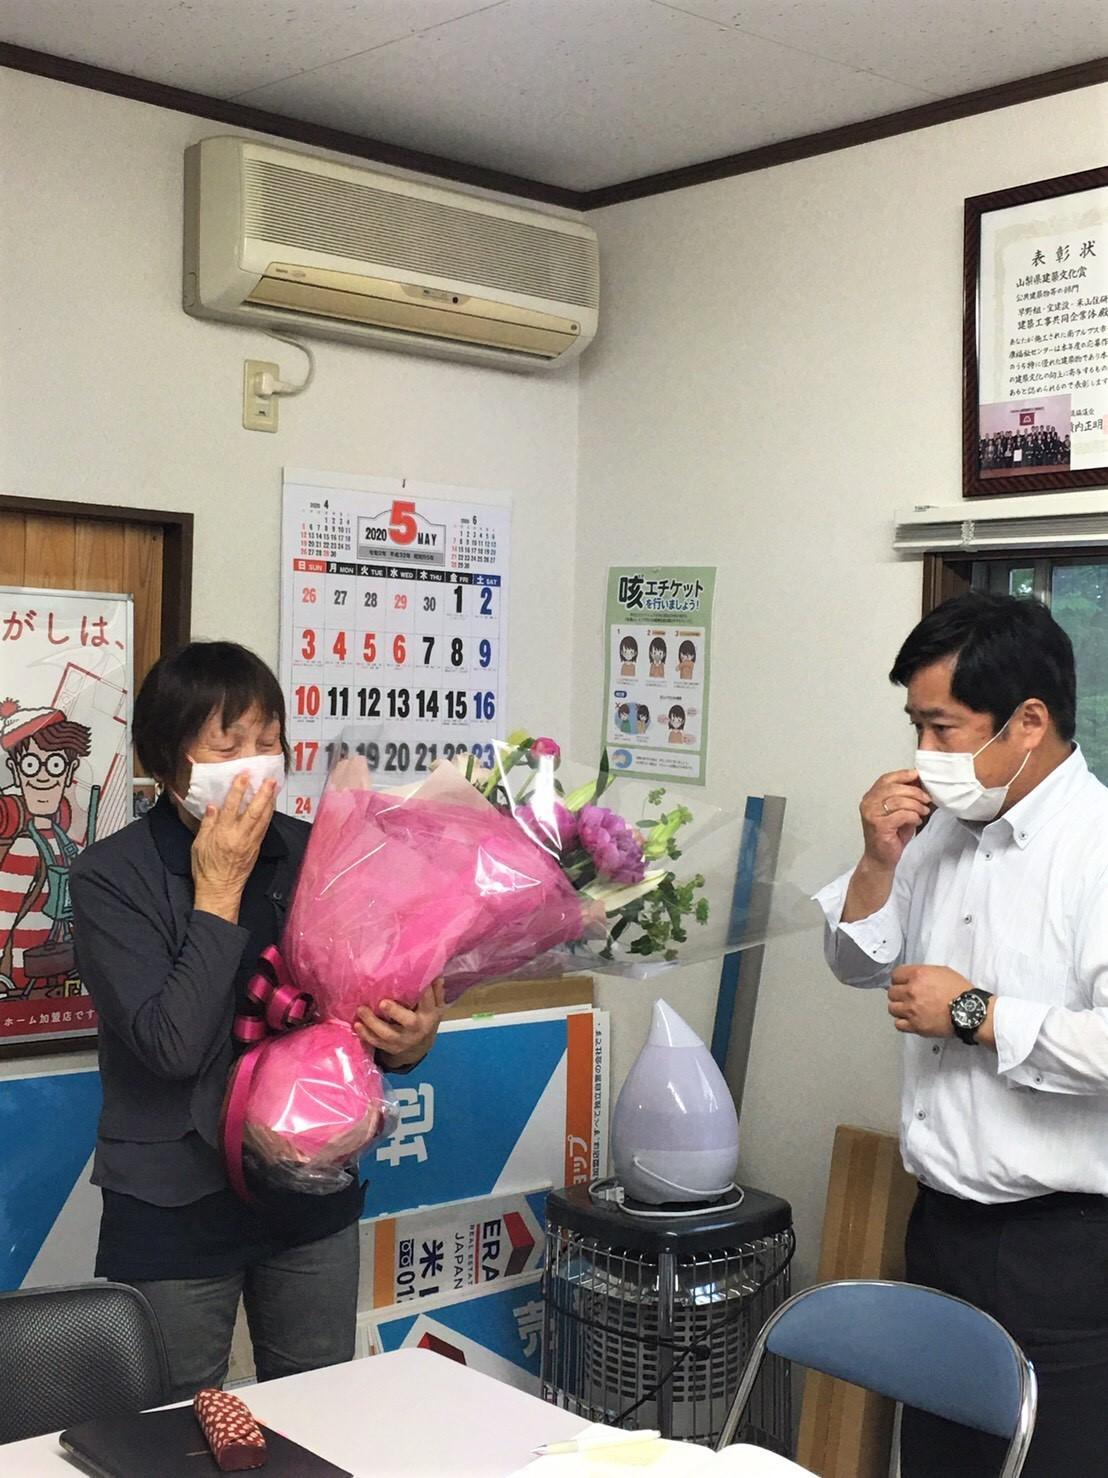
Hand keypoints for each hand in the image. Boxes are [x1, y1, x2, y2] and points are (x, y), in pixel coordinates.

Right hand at [191, 774, 278, 922]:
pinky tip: (271, 807)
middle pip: (254, 811)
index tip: (244, 776)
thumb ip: (207, 824)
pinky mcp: (256, 848)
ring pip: (263, 819)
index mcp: (223, 833)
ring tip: (274, 788)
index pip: (232, 806)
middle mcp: (239, 836)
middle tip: (270, 780)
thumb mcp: (199, 845)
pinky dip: (268, 816)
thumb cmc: (205, 868)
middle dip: (263, 794)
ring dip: (269, 802)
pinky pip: (264, 828)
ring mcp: (250, 842)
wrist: (219, 890)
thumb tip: (213, 806)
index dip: (238, 790)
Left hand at [355, 979, 445, 1069]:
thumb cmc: (424, 1019)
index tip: (412, 977)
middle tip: (382, 1002)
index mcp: (430, 1015)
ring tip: (361, 1009)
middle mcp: (417, 1029)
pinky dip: (366, 1035)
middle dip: (395, 1012)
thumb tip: (435, 974)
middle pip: (409, 1022)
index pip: (427, 1000)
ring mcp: (403, 1040)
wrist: (419, 1047)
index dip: (422, 990)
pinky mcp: (390, 1047)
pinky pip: (376, 1042)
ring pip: (388, 1034)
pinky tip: (357, 1025)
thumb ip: (435, 991)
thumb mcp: (435, 1007)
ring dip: (373, 1023)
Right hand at [861, 770, 931, 869]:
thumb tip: (919, 783)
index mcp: (871, 797)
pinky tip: (916, 820)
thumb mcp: (899, 811)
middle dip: (915, 792)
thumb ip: (905, 797)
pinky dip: (913, 816)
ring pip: (899, 801)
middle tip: (926, 799)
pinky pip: (901, 815)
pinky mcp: (879, 826)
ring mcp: (871, 815)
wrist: (881, 858)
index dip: (903, 775)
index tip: (918, 776)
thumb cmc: (890, 835)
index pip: (886, 779)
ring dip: (916, 805)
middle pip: (894, 788)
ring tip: (923, 811)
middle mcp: (868, 804)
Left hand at [887, 965, 969, 1036]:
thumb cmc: (960, 991)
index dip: (899, 980)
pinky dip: (903, 1023)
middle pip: (891, 992)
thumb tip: (913, 977)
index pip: (895, 975)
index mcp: (918, 975)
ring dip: (899, 1008)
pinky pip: (898, 1024)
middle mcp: (911, 991)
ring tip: (909, 1010)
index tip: (902, 983)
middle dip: (899, 994)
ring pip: (892, 1008)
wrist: (969, 1011)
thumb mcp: (942, 972)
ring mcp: (912, 1009)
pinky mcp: (915, 1025)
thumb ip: (923, 973)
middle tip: (907, 997)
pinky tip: (911, 1020)